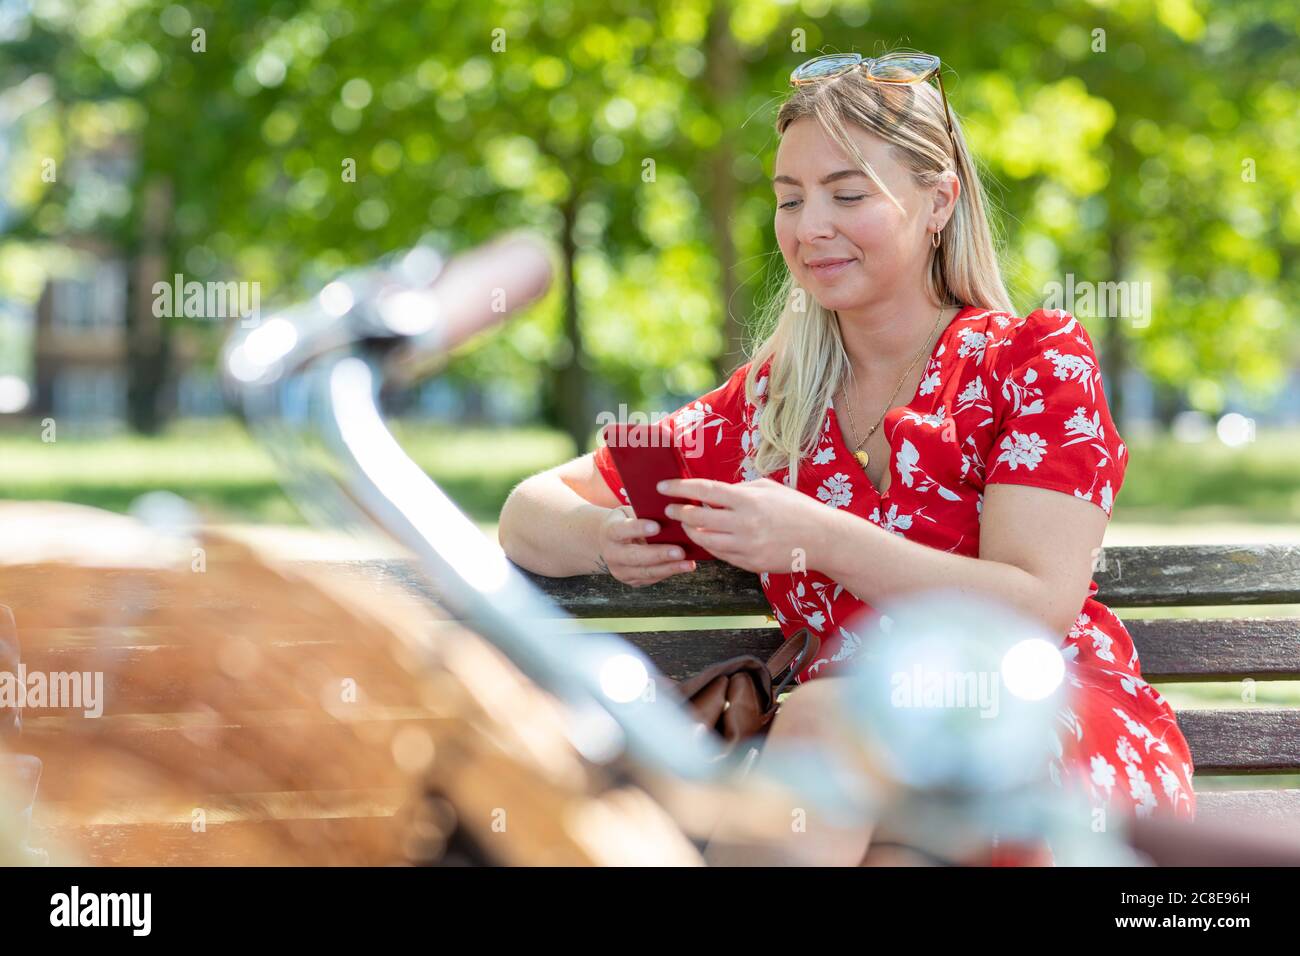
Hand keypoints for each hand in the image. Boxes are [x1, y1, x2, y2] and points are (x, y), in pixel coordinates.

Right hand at [596, 505, 697, 586]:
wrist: (608, 542)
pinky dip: (669, 572)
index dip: (638, 529)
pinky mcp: (631, 581)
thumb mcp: (628, 512)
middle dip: (659, 554)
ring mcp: (621, 570)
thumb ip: (644, 513)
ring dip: (669, 568)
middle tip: (680, 551)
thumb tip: (671, 512)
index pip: (621, 530)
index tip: (656, 526)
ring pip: (646, 572)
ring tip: (688, 563)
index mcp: (609, 531)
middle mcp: (612, 554)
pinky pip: (652, 578)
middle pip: (635, 556)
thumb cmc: (625, 521)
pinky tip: (684, 567)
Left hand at [657, 477, 831, 574]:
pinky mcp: (750, 563)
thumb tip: (713, 493)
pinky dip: (709, 545)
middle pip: (698, 519)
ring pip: (705, 541)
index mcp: (748, 500)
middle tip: (671, 508)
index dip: (680, 488)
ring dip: (691, 531)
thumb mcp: (768, 488)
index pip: (705, 491)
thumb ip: (739, 489)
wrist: (822, 539)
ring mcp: (746, 547)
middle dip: (679, 513)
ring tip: (687, 524)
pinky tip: (706, 537)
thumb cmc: (796, 509)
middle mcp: (744, 524)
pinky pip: (720, 555)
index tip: (663, 487)